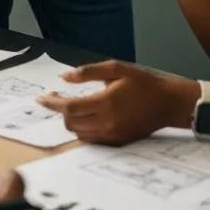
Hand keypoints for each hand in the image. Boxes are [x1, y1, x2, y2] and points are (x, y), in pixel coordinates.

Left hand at [37, 60, 189, 145]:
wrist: (168, 103)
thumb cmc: (142, 82)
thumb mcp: (115, 68)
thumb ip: (88, 72)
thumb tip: (64, 77)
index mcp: (106, 102)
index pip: (69, 107)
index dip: (52, 103)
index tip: (40, 98)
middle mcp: (107, 122)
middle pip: (71, 123)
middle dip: (59, 111)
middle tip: (55, 97)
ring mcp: (113, 134)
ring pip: (80, 133)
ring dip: (70, 120)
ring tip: (69, 104)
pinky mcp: (118, 141)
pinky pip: (92, 138)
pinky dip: (83, 128)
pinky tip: (84, 114)